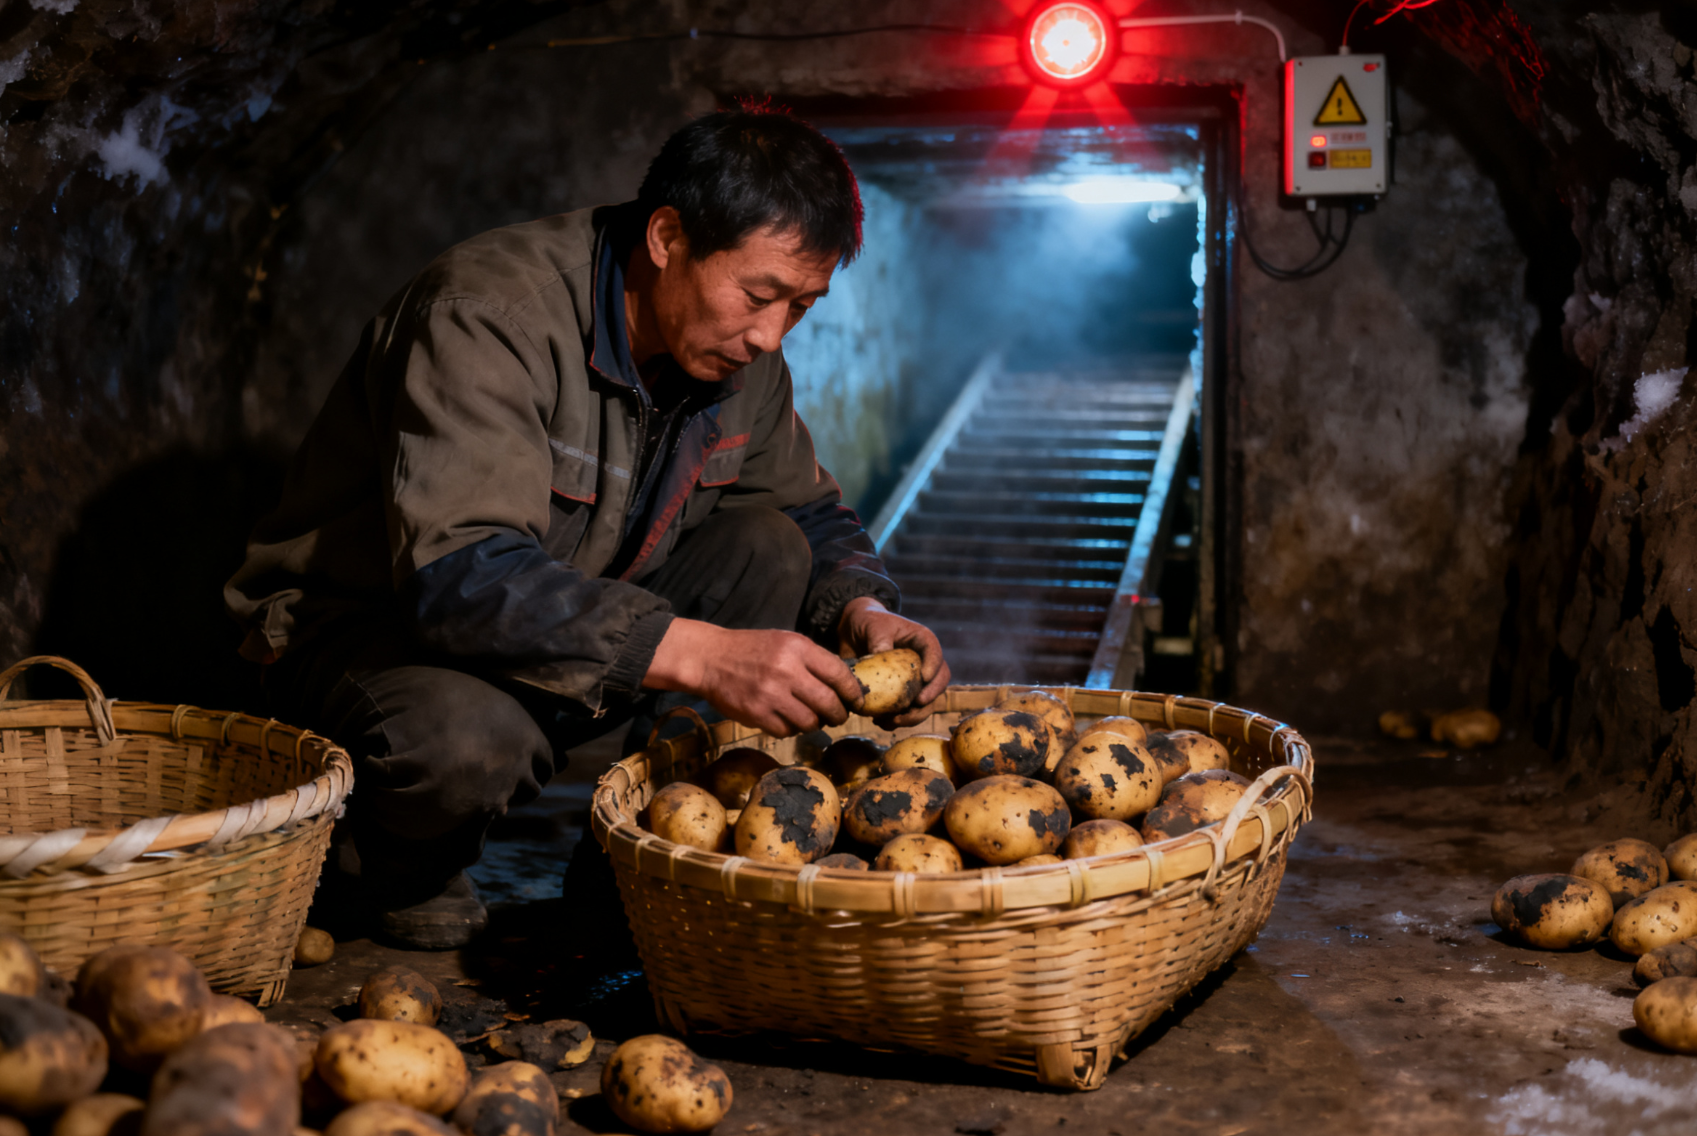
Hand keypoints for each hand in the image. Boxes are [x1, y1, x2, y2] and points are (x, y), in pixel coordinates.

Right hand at [643, 618, 862, 736]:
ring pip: (809, 722)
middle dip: (838, 714)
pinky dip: (790, 729)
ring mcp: (770, 694)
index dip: (852, 692)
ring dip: (814, 724)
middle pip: (828, 703)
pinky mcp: (756, 714)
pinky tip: (786, 719)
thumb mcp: (786, 642)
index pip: (839, 674)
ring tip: (810, 718)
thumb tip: (845, 685)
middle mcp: (786, 670)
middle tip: (837, 716)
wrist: (711, 658)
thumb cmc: (753, 650)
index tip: (857, 701)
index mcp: (798, 648)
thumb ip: (813, 660)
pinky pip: (786, 731)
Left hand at [836, 596, 950, 726]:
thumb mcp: (873, 626)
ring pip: (925, 703)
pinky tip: (881, 722)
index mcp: (922, 642)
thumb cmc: (868, 623)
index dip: (934, 667)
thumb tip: (881, 656)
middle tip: (915, 706)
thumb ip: (880, 640)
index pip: (935, 653)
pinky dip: (896, 720)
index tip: (923, 678)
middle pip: (938, 683)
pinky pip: (906, 712)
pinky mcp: (901, 694)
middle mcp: (924, 663)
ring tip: (893, 720)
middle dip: (929, 697)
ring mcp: (914, 681)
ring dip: (913, 716)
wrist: (854, 634)